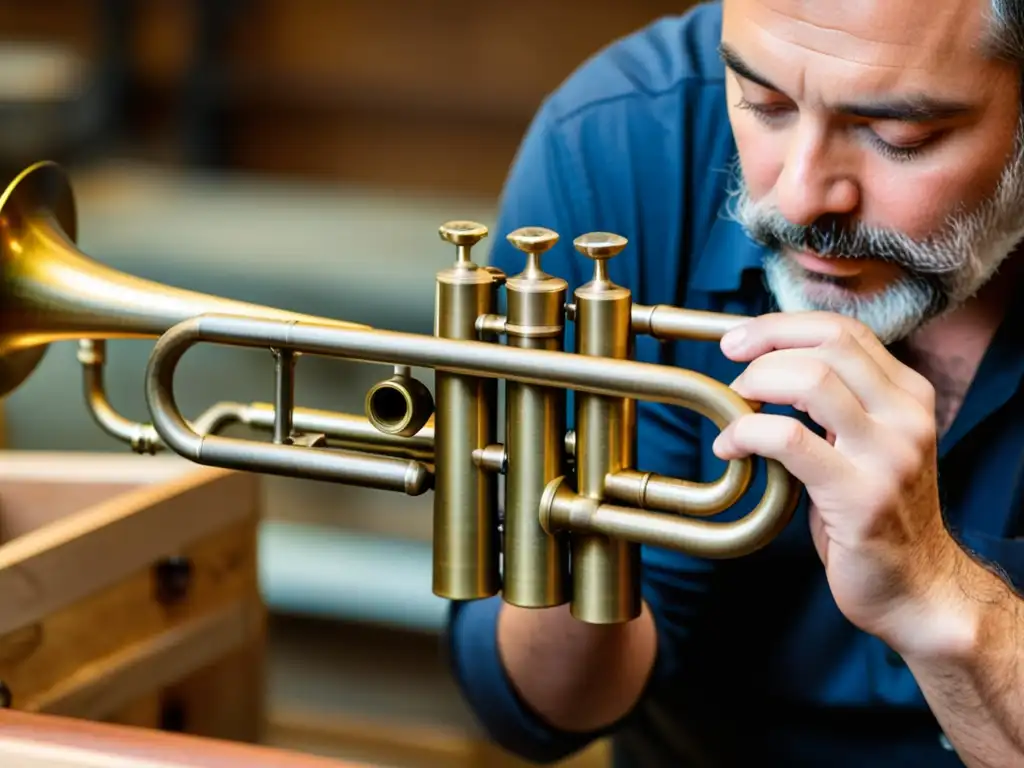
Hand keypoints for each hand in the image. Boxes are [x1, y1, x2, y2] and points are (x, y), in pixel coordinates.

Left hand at [712, 311, 961, 646]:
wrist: (915, 588)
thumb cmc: (874, 515)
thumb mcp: (866, 444)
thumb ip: (837, 403)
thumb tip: (768, 363)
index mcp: (909, 396)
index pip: (843, 330)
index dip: (781, 326)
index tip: (739, 338)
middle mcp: (907, 416)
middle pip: (828, 344)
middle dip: (765, 344)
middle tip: (731, 368)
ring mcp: (889, 454)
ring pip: (810, 380)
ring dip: (756, 385)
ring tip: (735, 409)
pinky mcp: (861, 495)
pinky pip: (788, 439)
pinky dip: (745, 433)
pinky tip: (729, 448)